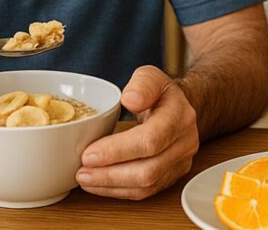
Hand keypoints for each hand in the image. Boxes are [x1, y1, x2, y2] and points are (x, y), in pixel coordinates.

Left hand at [77, 65, 198, 199]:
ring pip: (146, 185)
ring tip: (86, 178)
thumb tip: (131, 99)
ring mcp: (180, 162)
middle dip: (111, 174)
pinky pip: (146, 191)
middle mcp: (185, 143)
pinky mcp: (172, 176)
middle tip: (82, 171)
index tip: (89, 153)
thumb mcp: (151, 76)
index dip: (117, 150)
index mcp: (180, 116)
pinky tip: (100, 184)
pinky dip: (120, 191)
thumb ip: (142, 83)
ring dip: (112, 185)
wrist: (180, 109)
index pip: (150, 140)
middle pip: (148, 169)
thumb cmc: (161, 93)